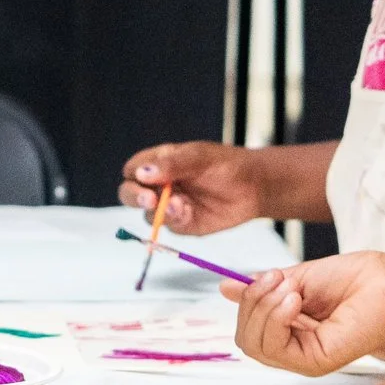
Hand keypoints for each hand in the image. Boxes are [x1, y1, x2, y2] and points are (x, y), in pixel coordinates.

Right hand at [121, 141, 271, 233]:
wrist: (254, 187)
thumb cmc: (225, 164)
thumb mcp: (199, 158)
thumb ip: (171, 164)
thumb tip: (141, 173)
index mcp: (159, 163)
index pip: (132, 170)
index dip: (133, 176)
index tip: (143, 179)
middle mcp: (159, 185)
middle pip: (130, 194)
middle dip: (135, 197)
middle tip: (149, 199)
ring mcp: (169, 206)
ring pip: (148, 214)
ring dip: (160, 211)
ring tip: (181, 204)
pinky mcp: (182, 224)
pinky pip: (169, 226)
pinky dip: (176, 220)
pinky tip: (190, 212)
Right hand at [221, 249, 384, 375]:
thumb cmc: (355, 280)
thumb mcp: (296, 278)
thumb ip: (262, 288)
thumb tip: (226, 287)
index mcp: (289, 332)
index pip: (247, 330)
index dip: (247, 303)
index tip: (266, 275)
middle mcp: (295, 350)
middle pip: (245, 340)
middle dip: (251, 304)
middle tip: (276, 279)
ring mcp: (304, 360)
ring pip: (254, 345)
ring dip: (263, 308)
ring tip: (290, 288)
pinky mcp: (316, 363)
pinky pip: (275, 348)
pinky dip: (276, 319)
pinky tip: (295, 299)